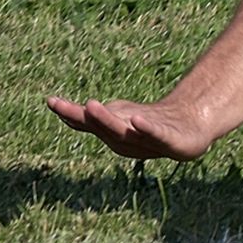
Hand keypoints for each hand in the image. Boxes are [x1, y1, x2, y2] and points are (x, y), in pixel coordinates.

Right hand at [47, 95, 213, 160]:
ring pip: (125, 133)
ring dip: (108, 120)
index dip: (69, 114)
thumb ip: (93, 116)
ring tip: (92, 106)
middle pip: (104, 128)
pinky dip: (145, 128)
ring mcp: (147, 140)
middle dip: (89, 117)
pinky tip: (136, 120)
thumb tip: (56, 105)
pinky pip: (156, 135)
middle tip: (70, 104)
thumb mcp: (120, 115)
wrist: (191, 128)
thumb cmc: (151, 123)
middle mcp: (125, 139)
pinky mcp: (170, 141)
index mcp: (112, 132)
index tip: (51, 101)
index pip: (88, 124)